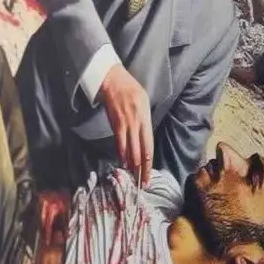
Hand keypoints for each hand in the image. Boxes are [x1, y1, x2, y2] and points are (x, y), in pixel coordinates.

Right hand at [98, 64, 153, 186]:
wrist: (114, 81)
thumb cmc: (132, 89)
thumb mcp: (145, 103)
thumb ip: (146, 121)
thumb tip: (145, 138)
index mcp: (146, 119)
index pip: (149, 147)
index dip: (149, 164)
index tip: (149, 175)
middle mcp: (136, 124)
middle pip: (139, 152)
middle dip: (141, 169)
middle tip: (141, 182)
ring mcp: (125, 124)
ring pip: (128, 150)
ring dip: (130, 164)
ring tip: (132, 175)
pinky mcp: (114, 124)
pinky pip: (118, 142)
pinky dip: (120, 153)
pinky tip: (122, 161)